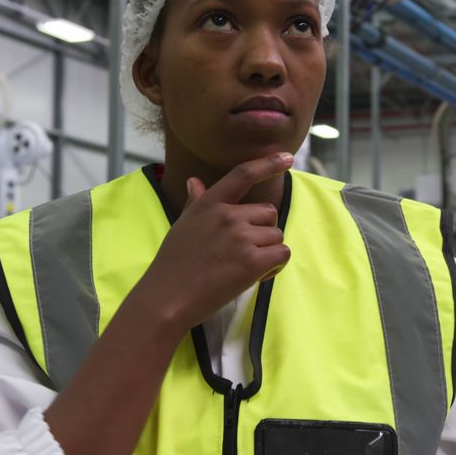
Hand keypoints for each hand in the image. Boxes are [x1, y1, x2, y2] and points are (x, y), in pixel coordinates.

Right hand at [141, 153, 293, 331]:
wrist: (167, 298)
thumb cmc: (173, 263)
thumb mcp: (183, 225)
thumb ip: (197, 202)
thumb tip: (194, 181)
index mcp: (210, 204)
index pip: (243, 174)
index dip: (268, 163)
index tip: (287, 156)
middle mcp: (228, 216)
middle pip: (269, 213)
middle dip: (263, 231)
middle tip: (243, 252)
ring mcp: (241, 238)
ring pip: (277, 236)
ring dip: (268, 251)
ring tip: (244, 266)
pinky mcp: (252, 262)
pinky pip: (282, 254)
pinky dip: (275, 266)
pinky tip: (257, 275)